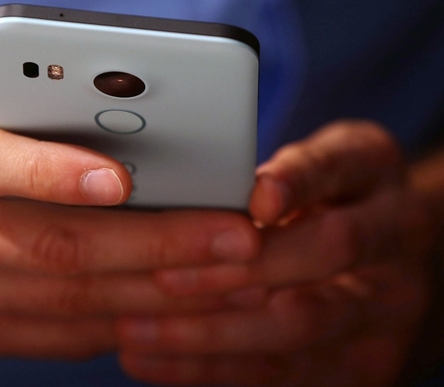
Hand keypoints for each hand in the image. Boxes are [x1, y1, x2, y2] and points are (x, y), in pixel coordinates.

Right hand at [0, 0, 260, 358]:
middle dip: (151, 246)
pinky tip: (177, 301)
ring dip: (153, 292)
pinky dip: (119, 321)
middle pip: (45, 248)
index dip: (53, 174)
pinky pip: (49, 334)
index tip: (128, 177)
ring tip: (228, 275)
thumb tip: (53, 69)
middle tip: (234, 236)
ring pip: (59, 301)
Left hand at [117, 121, 434, 385]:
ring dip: (211, 333)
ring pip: (300, 328)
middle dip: (241, 268)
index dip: (295, 181)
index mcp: (372, 170)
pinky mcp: (361, 364)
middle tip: (163, 277)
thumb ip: (269, 174)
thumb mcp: (314, 165)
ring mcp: (384, 310)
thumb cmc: (332, 198)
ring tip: (137, 329)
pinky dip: (212, 369)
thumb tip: (190, 189)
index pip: (335, 167)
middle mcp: (394, 239)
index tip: (253, 198)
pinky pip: (283, 374)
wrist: (390, 261)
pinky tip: (155, 359)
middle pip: (328, 253)